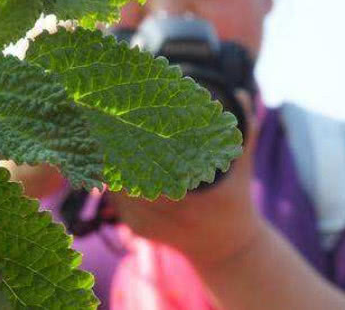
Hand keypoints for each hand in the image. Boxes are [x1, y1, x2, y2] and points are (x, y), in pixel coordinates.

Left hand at [108, 90, 264, 269]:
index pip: (144, 173)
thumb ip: (243, 132)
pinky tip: (106, 159)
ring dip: (107, 165)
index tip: (122, 121)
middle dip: (113, 152)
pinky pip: (116, 201)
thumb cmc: (236, 203)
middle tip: (105, 122)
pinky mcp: (137, 230)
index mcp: (188, 205)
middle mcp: (163, 219)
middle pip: (122, 180)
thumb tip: (240, 92)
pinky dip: (111, 180)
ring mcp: (146, 227)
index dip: (128, 148)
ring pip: (114, 191)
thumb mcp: (242, 169)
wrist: (228, 252)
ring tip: (101, 135)